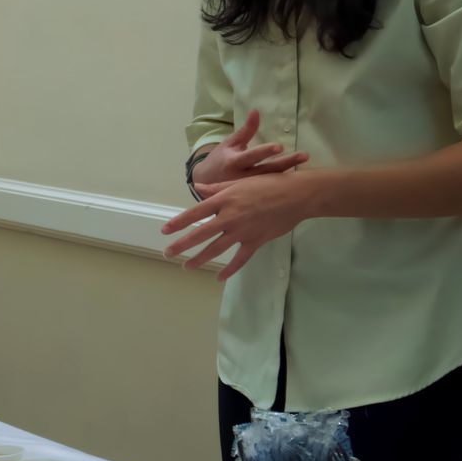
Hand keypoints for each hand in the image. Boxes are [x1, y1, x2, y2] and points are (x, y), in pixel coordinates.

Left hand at [161, 172, 316, 281]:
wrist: (296, 195)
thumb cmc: (268, 184)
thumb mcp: (239, 183)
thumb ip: (216, 189)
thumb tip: (197, 188)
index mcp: (224, 200)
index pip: (195, 213)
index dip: (178, 223)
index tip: (165, 231)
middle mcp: (230, 217)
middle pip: (200, 234)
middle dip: (182, 245)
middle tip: (168, 253)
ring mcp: (242, 232)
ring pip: (216, 249)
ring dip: (200, 259)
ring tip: (187, 266)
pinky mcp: (255, 242)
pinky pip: (240, 259)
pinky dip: (229, 270)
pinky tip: (218, 277)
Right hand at [191, 109, 307, 189]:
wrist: (206, 185)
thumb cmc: (219, 160)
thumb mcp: (229, 143)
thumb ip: (246, 130)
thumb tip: (256, 111)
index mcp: (233, 162)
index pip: (251, 156)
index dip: (264, 151)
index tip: (279, 147)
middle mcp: (241, 178)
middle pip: (267, 170)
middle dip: (286, 163)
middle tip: (304, 156)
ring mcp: (247, 191)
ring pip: (271, 183)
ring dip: (289, 175)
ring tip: (306, 167)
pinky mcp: (253, 199)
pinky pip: (270, 193)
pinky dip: (283, 187)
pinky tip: (298, 183)